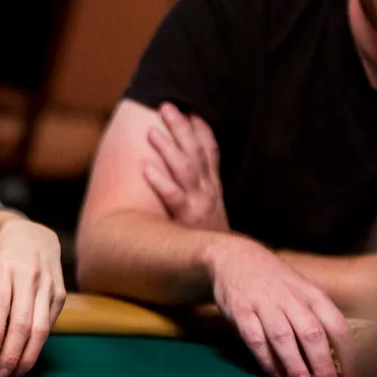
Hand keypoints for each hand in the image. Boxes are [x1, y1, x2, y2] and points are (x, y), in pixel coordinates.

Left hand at [0, 218, 65, 376]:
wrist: (32, 237)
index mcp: (4, 268)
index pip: (2, 303)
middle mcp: (29, 276)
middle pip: (24, 322)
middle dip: (12, 352)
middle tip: (0, 374)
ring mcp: (48, 286)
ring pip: (41, 328)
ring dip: (28, 356)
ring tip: (14, 373)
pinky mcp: (60, 296)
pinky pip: (49, 325)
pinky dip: (38, 345)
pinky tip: (25, 358)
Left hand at [144, 103, 229, 231]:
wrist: (229, 270)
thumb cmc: (212, 241)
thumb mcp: (214, 212)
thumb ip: (205, 191)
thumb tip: (194, 171)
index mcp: (214, 188)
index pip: (209, 152)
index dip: (199, 130)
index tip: (190, 109)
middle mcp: (209, 192)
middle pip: (195, 153)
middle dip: (181, 128)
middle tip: (166, 106)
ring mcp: (200, 205)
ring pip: (184, 170)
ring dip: (169, 148)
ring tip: (153, 131)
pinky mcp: (188, 220)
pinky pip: (173, 197)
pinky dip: (161, 181)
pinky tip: (146, 167)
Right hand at [205, 236, 351, 376]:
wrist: (236, 256)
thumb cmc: (274, 281)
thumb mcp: (302, 290)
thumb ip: (314, 319)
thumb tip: (330, 359)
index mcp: (311, 294)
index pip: (336, 325)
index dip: (347, 354)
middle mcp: (289, 297)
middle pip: (311, 333)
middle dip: (321, 364)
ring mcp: (263, 303)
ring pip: (282, 337)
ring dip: (294, 364)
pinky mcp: (240, 310)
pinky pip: (255, 338)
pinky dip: (266, 359)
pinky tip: (274, 372)